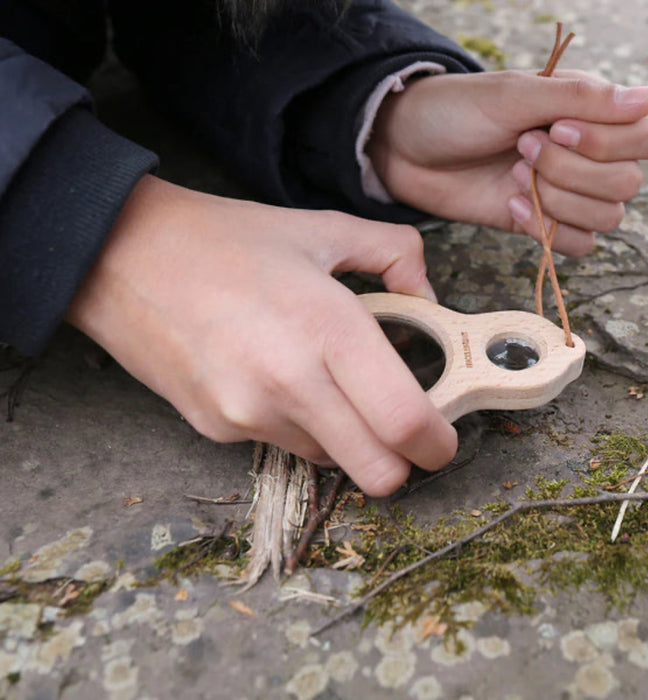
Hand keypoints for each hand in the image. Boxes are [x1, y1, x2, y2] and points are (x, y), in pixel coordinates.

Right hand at [66, 175, 457, 495]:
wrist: (121, 256)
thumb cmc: (225, 240)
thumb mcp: (321, 228)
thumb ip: (395, 254)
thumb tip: (429, 297)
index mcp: (327, 327)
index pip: (405, 422)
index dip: (439, 443)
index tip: (442, 436)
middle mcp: (289, 383)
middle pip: (378, 473)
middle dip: (402, 460)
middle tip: (398, 424)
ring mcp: (248, 414)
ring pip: (332, 461)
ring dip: (346, 435)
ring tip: (323, 379)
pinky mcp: (215, 429)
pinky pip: (282, 445)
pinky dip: (298, 424)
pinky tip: (275, 379)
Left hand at [367, 70, 647, 255]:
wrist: (405, 150)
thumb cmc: (454, 112)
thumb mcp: (513, 95)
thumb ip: (579, 98)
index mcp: (589, 112)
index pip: (647, 137)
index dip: (608, 141)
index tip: (555, 128)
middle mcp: (585, 154)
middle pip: (627, 184)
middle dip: (571, 171)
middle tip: (521, 149)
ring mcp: (562, 192)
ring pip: (606, 218)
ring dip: (558, 200)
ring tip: (512, 175)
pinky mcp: (537, 223)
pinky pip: (577, 245)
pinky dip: (547, 230)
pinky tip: (510, 206)